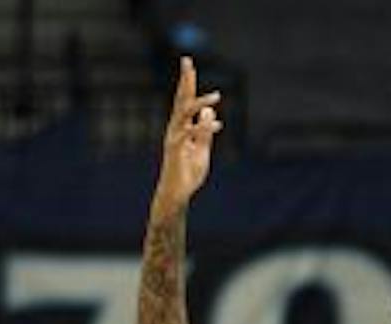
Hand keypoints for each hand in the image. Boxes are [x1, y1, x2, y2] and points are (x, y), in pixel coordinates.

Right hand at [156, 58, 223, 210]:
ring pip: (184, 113)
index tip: (190, 66)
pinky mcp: (174, 150)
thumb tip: (210, 112)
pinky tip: (215, 124)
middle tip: (187, 61)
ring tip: (216, 96)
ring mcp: (174, 138)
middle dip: (185, 80)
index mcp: (182, 128)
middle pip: (180, 100)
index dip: (188, 84)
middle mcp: (175, 129)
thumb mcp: (203, 150)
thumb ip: (206, 132)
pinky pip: (187, 134)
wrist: (177, 194)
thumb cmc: (188, 174)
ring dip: (199, 103)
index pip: (185, 102)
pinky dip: (201, 128)